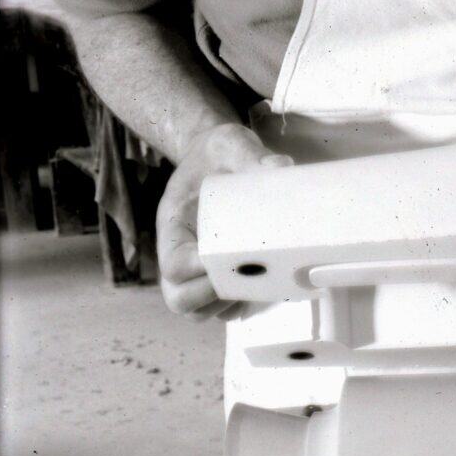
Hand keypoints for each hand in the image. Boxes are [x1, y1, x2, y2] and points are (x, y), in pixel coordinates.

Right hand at [156, 123, 292, 318]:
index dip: (197, 271)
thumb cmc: (219, 155)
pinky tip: (267, 284)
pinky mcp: (221, 279)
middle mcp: (181, 254)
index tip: (226, 258)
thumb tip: (283, 169)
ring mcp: (199, 272)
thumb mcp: (231, 145)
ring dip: (228, 305)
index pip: (173, 264)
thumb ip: (251, 156)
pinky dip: (242, 306)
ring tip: (259, 282)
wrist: (218, 160)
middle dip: (212, 297)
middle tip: (248, 277)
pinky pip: (225, 310)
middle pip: (180, 299)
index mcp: (174, 225)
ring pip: (201, 311)